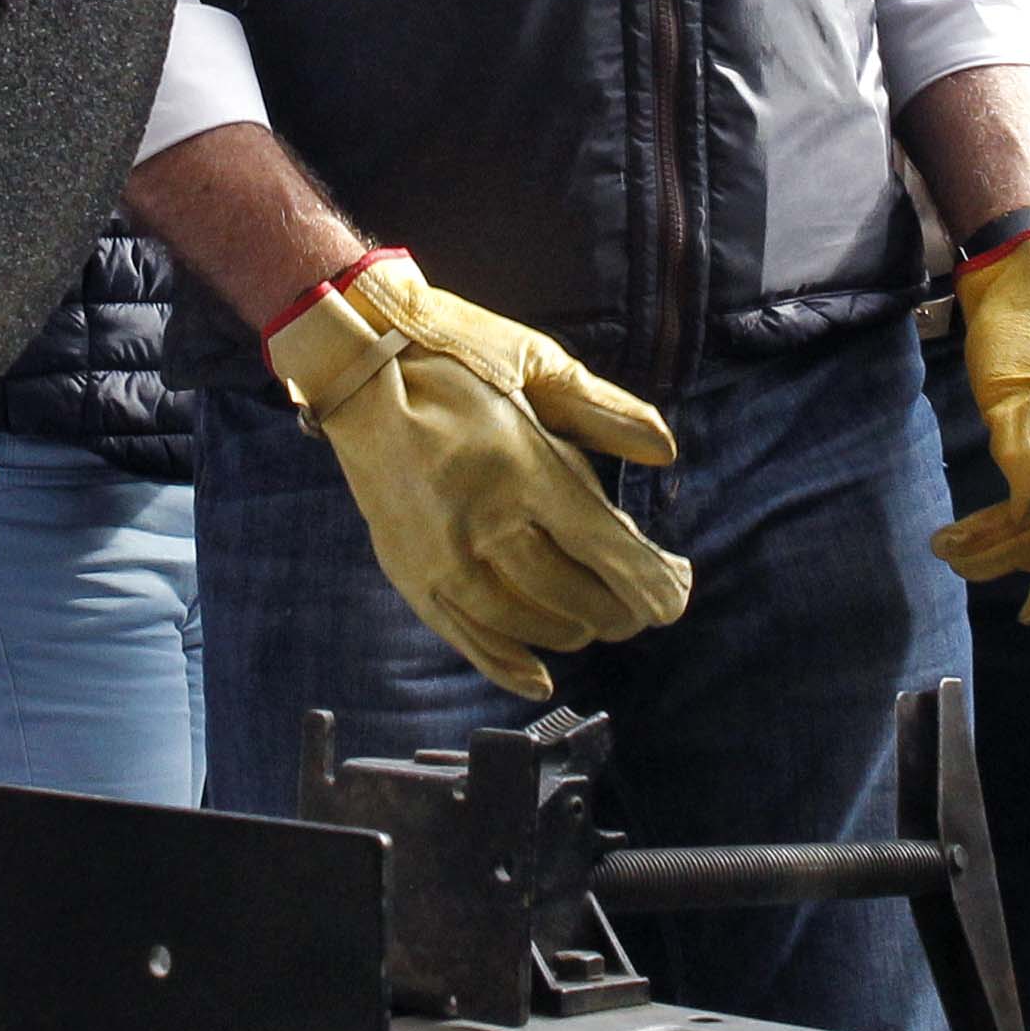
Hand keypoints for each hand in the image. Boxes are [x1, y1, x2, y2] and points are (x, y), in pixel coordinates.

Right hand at [266, 251, 691, 696]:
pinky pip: (466, 637)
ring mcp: (443, 556)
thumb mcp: (536, 363)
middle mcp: (485, 523)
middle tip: (643, 606)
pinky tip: (539, 676)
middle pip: (574, 595)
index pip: (606, 550)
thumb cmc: (452, 354)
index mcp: (524, 468)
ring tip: (596, 623)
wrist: (354, 365)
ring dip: (573, 631)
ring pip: (527, 623)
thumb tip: (665, 449)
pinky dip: (508, 664)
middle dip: (621, 610)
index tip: (675, 594)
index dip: (650, 583)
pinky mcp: (409, 573)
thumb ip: (604, 411)